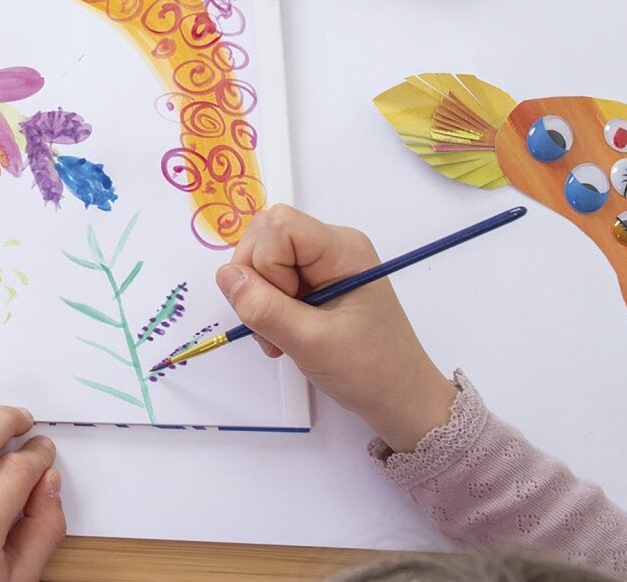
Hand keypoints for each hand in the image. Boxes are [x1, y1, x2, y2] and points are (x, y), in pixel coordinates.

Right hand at [219, 204, 457, 452]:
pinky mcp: (317, 280)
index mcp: (342, 249)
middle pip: (265, 236)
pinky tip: (283, 334)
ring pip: (263, 257)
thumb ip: (263, 307)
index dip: (266, 263)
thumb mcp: (311, 342)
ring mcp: (324, 263)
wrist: (401, 400)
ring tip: (279, 337)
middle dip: (256, 281)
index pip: (278, 226)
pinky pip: (272, 276)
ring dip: (258, 298)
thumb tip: (225, 275)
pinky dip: (267, 305)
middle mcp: (333, 246)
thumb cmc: (368, 371)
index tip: (286, 305)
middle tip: (274, 326)